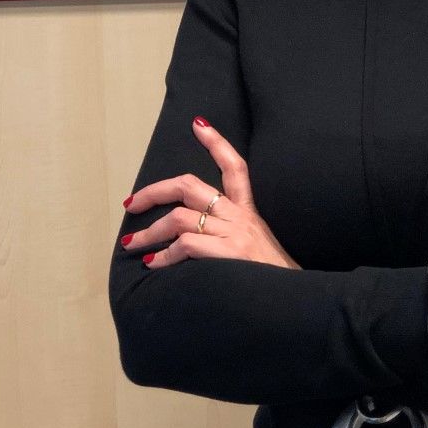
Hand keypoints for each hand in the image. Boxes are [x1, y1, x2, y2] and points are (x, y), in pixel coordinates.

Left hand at [120, 117, 298, 270]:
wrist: (296, 303)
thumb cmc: (273, 281)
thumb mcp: (258, 250)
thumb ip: (230, 238)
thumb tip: (187, 241)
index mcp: (249, 213)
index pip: (236, 168)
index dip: (217, 143)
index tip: (198, 124)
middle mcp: (241, 218)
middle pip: (190, 186)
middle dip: (154, 192)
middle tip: (131, 203)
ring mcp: (234, 234)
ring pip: (179, 217)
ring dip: (149, 232)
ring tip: (132, 243)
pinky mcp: (229, 253)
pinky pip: (185, 245)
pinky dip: (164, 255)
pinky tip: (155, 264)